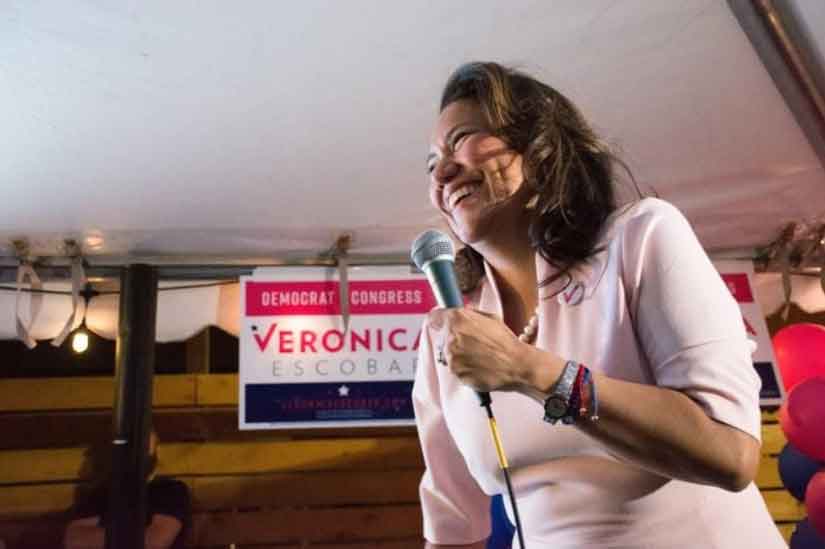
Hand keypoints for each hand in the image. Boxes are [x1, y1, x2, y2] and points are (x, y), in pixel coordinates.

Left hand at [428, 307, 556, 392]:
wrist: (517, 365)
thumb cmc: (506, 342)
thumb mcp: (491, 318)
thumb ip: (471, 314)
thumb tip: (462, 313)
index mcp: (458, 319)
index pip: (434, 317)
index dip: (440, 321)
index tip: (442, 325)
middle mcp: (451, 336)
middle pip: (442, 337)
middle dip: (453, 340)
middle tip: (472, 345)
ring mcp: (451, 356)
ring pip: (448, 355)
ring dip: (459, 356)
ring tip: (479, 357)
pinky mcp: (456, 373)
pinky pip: (455, 369)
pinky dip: (464, 369)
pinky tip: (479, 366)